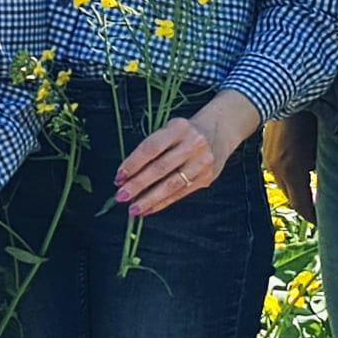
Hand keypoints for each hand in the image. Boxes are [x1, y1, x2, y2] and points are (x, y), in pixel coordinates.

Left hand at [114, 93, 261, 219]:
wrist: (219, 132)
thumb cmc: (183, 134)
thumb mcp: (169, 131)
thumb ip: (151, 150)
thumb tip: (126, 177)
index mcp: (178, 128)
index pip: (151, 148)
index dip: (132, 164)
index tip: (118, 178)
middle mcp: (193, 144)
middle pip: (160, 168)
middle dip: (138, 185)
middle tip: (121, 197)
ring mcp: (202, 162)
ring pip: (172, 184)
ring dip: (149, 199)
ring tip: (133, 209)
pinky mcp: (207, 178)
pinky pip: (181, 193)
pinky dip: (162, 203)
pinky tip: (148, 209)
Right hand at [268, 109, 317, 223]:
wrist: (288, 93)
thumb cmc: (314, 120)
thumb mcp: (323, 149)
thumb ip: (324, 171)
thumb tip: (328, 189)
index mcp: (292, 170)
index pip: (302, 205)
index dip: (314, 217)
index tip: (326, 225)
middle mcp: (277, 168)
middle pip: (292, 198)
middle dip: (307, 206)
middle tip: (323, 213)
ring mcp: (269, 160)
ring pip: (285, 185)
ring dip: (299, 191)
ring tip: (315, 195)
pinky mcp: (267, 152)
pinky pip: (280, 173)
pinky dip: (292, 178)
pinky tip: (303, 174)